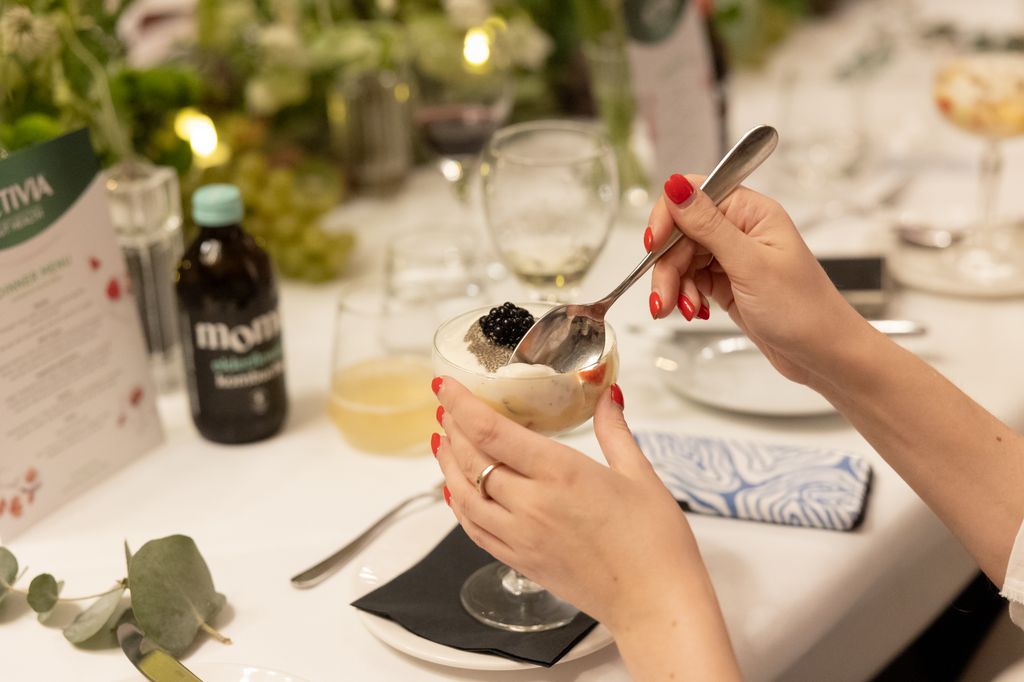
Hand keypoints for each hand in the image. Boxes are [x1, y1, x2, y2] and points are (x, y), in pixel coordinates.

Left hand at [431, 378, 704, 632]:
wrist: (654, 605)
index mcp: (561, 474)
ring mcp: (521, 537)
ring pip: (465, 496)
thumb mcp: (640, 475)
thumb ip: (614, 431)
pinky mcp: (520, 561)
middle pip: (472, 460)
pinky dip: (459, 506)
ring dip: (449, 466)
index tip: (445, 386)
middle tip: (447, 408)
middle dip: (453, 429)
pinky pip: (475, 530)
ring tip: (443, 442)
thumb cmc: (655, 545)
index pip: (492, 432)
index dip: (461, 405)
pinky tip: (457, 491)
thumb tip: (606, 395)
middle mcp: (532, 505)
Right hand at [646, 173, 871, 385]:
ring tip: (682, 311)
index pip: (693, 195)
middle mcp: (740, 228)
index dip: (668, 218)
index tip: (653, 245)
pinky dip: (684, 295)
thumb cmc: (802, 309)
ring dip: (673, 285)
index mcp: (751, 212)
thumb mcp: (750, 265)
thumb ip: (708, 225)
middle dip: (667, 265)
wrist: (823, 354)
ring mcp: (732, 256)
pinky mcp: (726, 281)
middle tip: (664, 298)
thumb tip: (675, 186)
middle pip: (680, 232)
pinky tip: (694, 311)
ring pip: (680, 258)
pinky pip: (690, 279)